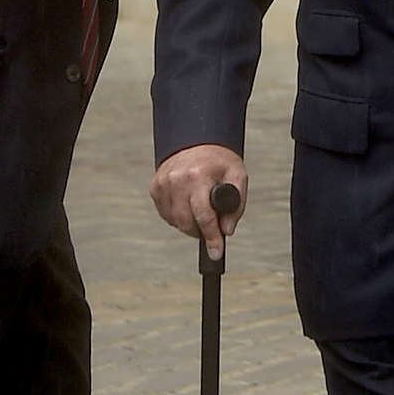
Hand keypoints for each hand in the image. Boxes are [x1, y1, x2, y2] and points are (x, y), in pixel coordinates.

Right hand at [151, 145, 246, 267]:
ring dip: (189, 225)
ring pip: (175, 221)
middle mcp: (176, 179)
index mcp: (198, 176)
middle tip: (212, 228)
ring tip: (201, 210)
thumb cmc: (219, 161)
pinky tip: (188, 204)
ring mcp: (163, 183)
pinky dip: (178, 217)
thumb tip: (226, 230)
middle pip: (186, 223)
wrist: (197, 140)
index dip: (212, 238)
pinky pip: (166, 214)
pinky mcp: (155, 187)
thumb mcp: (238, 176)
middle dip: (201, 232)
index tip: (216, 254)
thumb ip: (236, 205)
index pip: (204, 216)